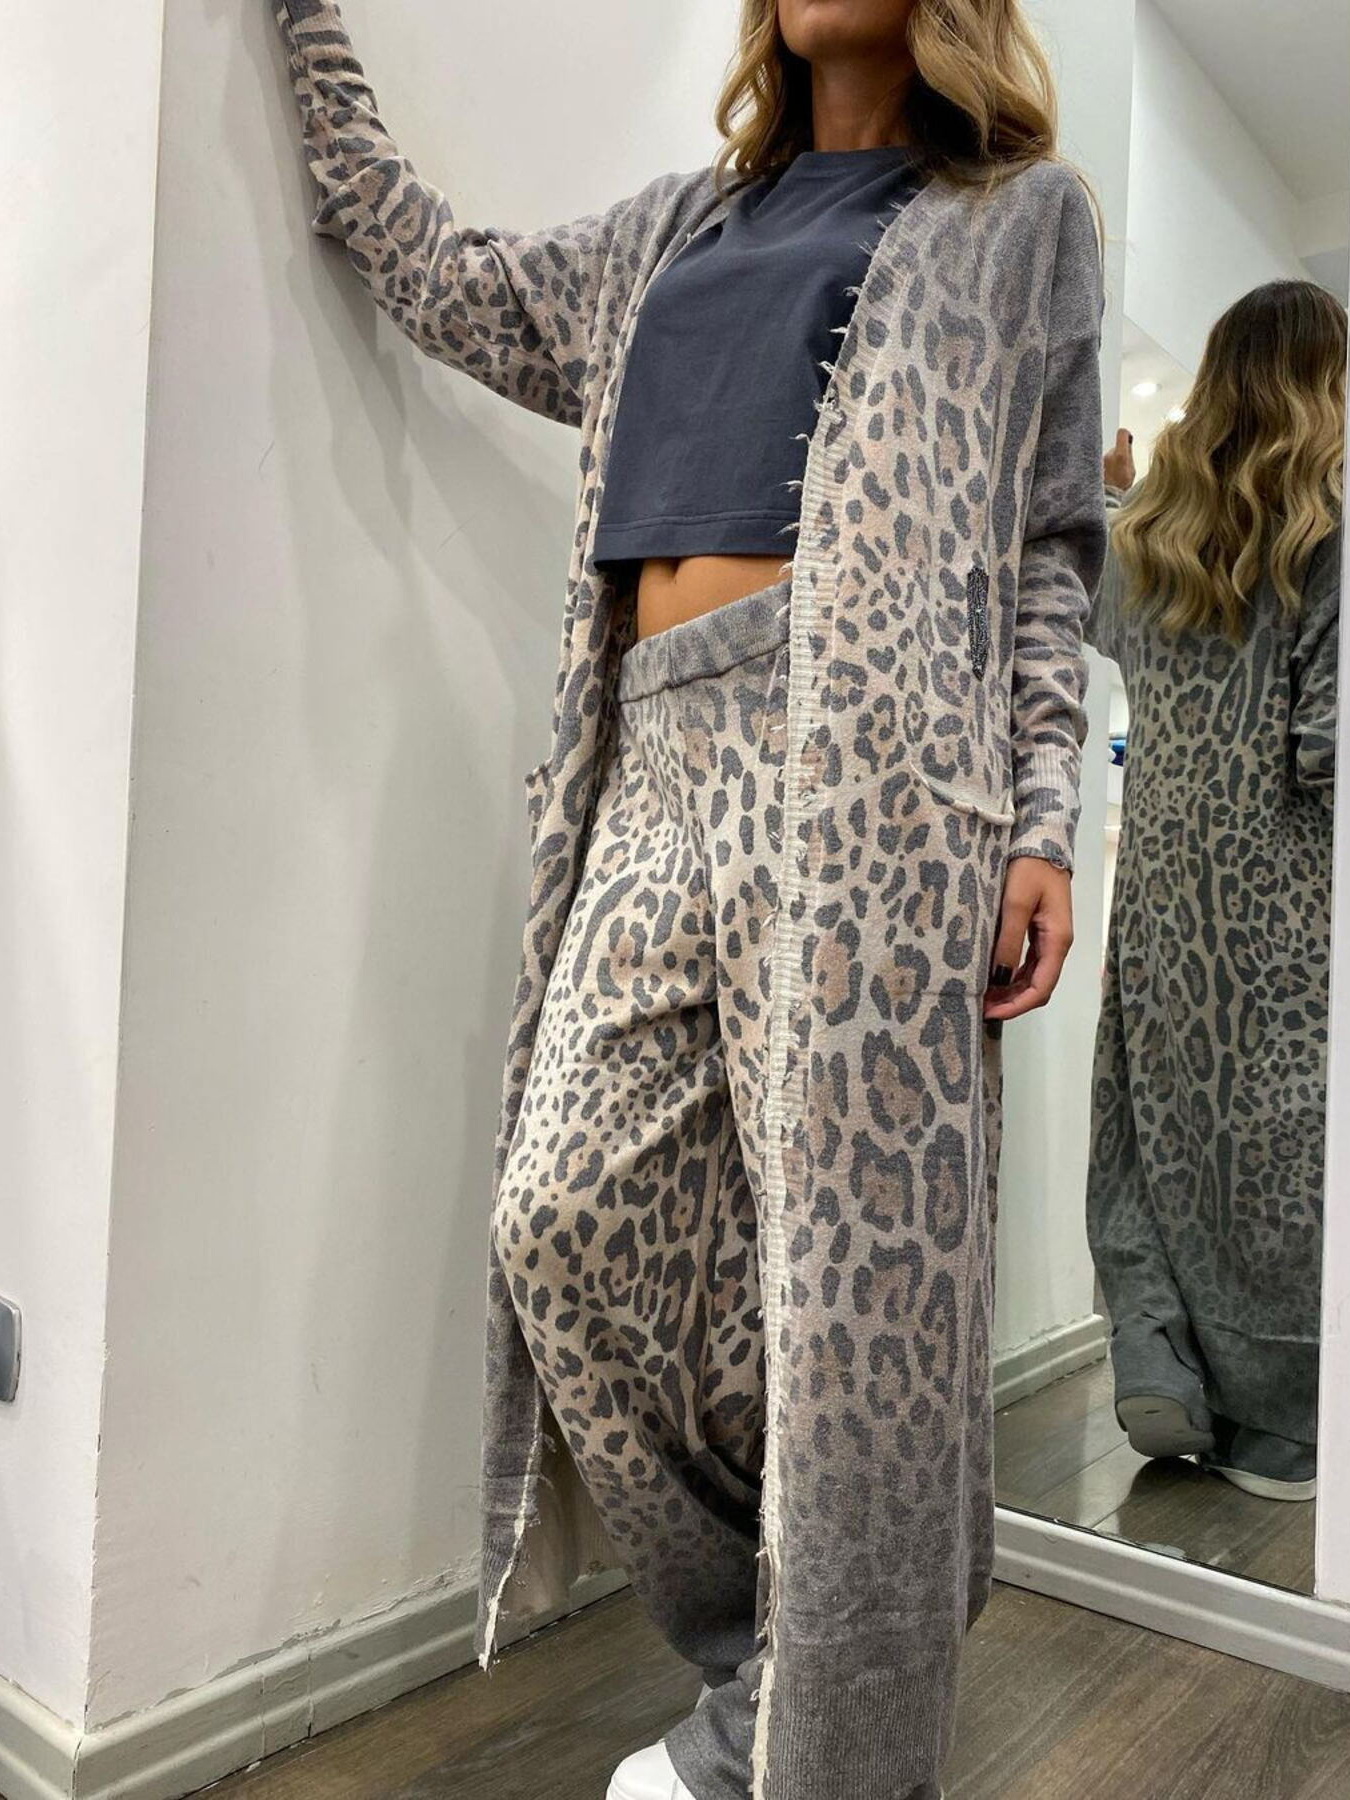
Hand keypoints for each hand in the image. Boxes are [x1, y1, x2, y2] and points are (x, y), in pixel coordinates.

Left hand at [983, 855, 1073, 1028]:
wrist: (1041, 842)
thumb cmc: (1029, 869)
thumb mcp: (1015, 904)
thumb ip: (1008, 941)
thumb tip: (999, 977)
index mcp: (1057, 941)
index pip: (1041, 988)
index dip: (1017, 1006)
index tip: (990, 1013)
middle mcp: (1057, 945)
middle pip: (1038, 987)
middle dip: (1011, 1002)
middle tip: (980, 1007)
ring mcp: (1050, 939)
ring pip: (1033, 977)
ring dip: (1010, 991)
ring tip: (982, 996)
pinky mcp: (1040, 931)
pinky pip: (1028, 963)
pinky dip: (1011, 975)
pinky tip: (992, 976)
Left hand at [1103, 427, 1134, 492]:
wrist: (1108, 498)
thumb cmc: (1121, 487)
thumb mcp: (1132, 471)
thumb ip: (1129, 456)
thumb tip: (1128, 444)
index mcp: (1120, 455)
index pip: (1122, 433)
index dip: (1125, 434)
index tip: (1127, 437)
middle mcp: (1108, 455)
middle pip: (1115, 447)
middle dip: (1119, 453)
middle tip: (1122, 466)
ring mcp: (1100, 460)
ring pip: (1109, 456)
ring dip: (1112, 461)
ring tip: (1114, 474)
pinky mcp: (1095, 465)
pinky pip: (1103, 462)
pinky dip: (1106, 467)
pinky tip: (1108, 476)